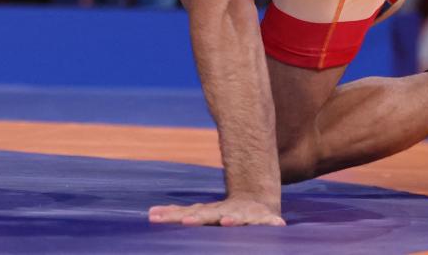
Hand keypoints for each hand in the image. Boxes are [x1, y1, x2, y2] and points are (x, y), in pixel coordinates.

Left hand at [149, 197, 284, 226]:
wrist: (255, 202)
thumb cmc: (221, 213)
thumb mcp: (201, 213)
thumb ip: (177, 213)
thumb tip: (149, 213)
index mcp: (209, 212)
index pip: (188, 214)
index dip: (173, 216)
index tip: (158, 217)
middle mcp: (225, 212)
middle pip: (209, 215)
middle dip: (198, 219)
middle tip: (186, 221)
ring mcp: (245, 215)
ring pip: (239, 218)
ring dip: (233, 220)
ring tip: (227, 222)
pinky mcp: (265, 219)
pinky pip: (269, 222)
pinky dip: (272, 223)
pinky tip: (277, 224)